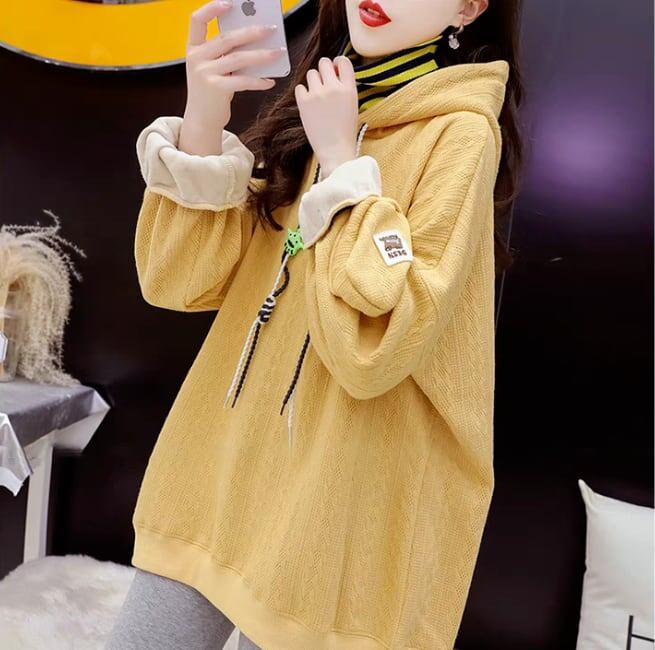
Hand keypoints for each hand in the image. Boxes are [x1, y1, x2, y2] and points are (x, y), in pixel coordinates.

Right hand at [181, 0, 283, 154]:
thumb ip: (225, 55)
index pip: (197, 20)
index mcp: (193, 48)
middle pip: (227, 38)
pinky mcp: (216, 90)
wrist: (202, 120)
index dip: (212, 8)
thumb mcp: (213, 69)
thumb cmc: (211, 92)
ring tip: (278, 52)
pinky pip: (243, 81)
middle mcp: (196, 58)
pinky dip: (259, 81)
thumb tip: (255, 41)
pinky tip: (270, 80)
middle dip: (252, 32)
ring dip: (262, 55)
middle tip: (271, 28)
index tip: (230, 2)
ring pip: (238, 58)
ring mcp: (204, 74)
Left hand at [294, 56, 359, 177]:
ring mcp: (317, 94)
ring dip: (313, 81)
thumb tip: (334, 71)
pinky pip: (300, 87)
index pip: (343, 61)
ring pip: (311, 73)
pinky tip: (309, 104)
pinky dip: (303, 93)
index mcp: (349, 88)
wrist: (335, 150)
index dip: (337, 63)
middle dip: (324, 70)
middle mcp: (333, 87)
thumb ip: (345, 87)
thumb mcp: (353, 106)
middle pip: (324, 62)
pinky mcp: (304, 102)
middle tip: (324, 83)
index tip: (335, 69)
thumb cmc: (345, 132)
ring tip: (317, 96)